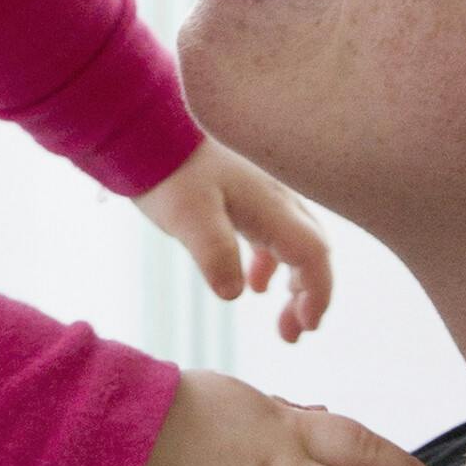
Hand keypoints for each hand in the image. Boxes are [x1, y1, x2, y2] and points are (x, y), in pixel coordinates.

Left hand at [134, 138, 332, 340]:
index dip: (318, 292)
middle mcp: (276, 199)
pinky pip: (272, 235)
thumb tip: (235, 293)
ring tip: (281, 321)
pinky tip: (254, 284)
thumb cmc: (169, 172)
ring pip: (294, 244)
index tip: (308, 325)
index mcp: (271, 206)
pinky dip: (272, 264)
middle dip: (310, 294)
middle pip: (312, 251)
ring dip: (294, 284)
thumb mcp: (189, 216)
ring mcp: (262, 196)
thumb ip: (214, 252)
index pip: (314, 254)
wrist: (147, 131)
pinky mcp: (243, 196)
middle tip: (292, 333)